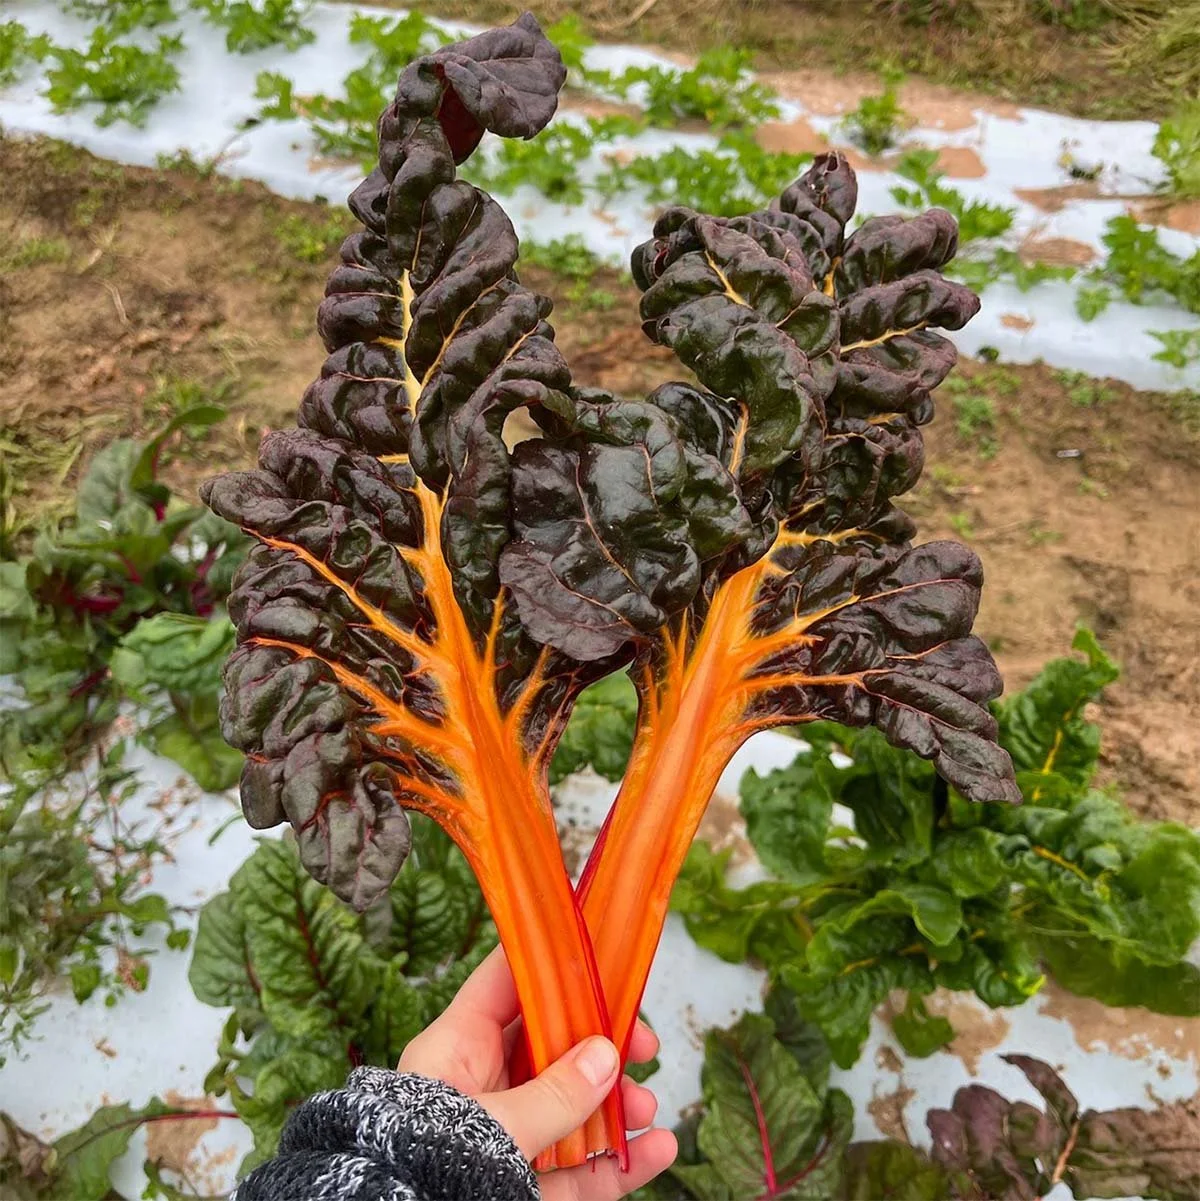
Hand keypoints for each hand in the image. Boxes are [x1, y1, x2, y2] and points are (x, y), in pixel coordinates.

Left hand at [398, 948, 677, 1200]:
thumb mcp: (493, 1125)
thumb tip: (606, 1055)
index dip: (551, 965)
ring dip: (616, 1107)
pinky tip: (655, 1150)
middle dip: (602, 1048)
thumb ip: (553, 1093)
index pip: (505, 984)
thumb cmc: (424, 1169)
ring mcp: (504, 1139)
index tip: (601, 955)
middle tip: (644, 1045)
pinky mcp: (522, 1187)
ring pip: (570, 1109)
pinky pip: (576, 1171)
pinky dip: (617, 1163)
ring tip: (646, 1110)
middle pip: (551, 1048)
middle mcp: (480, 1088)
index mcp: (457, 1050)